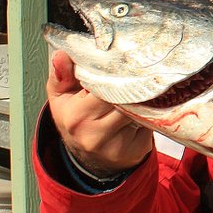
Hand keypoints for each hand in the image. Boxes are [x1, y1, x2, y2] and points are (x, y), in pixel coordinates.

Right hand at [46, 50, 152, 177]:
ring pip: (138, 110)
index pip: (102, 88)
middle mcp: (94, 133)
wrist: (90, 156)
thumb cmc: (76, 119)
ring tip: (147, 83)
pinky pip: (148, 123)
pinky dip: (150, 110)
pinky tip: (151, 102)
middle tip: (143, 68)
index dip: (115, 73)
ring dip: (144, 96)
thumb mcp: (62, 98)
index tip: (125, 61)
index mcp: (75, 116)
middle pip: (124, 99)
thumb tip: (61, 55)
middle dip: (133, 83)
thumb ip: (61, 76)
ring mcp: (115, 144)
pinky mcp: (133, 150)